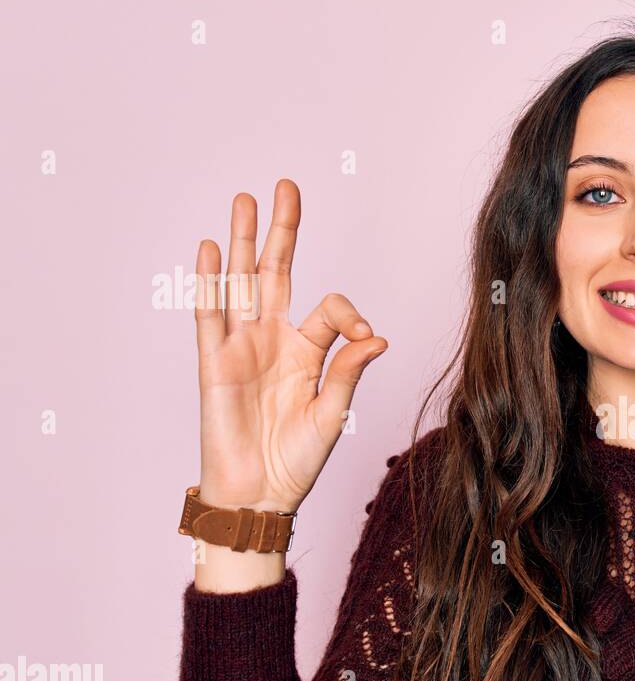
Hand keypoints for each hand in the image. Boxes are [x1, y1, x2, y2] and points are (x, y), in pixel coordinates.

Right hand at [194, 179, 387, 513]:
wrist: (259, 495)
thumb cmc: (297, 460)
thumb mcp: (333, 412)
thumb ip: (348, 371)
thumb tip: (378, 337)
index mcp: (307, 352)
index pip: (330, 309)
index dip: (351, 316)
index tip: (368, 339)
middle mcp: (273, 340)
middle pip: (277, 273)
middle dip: (283, 231)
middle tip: (287, 186)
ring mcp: (241, 347)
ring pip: (241, 283)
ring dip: (244, 242)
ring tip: (245, 200)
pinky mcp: (214, 363)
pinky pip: (210, 315)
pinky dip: (212, 282)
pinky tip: (214, 248)